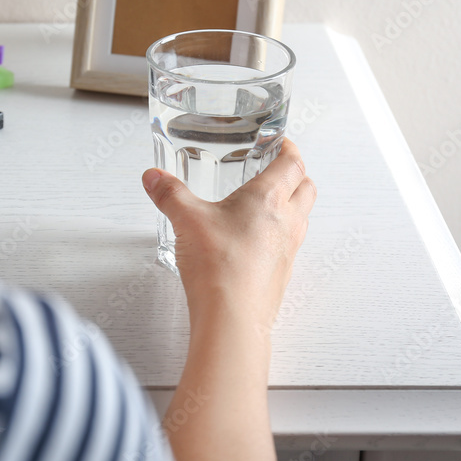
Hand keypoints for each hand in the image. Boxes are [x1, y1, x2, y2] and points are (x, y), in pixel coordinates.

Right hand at [142, 140, 315, 330]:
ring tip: (262, 204)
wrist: (231, 317)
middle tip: (276, 169)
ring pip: (301, 217)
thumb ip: (169, 194)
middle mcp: (287, 222)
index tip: (280, 143)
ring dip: (290, 205)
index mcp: (269, 199)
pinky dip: (278, 235)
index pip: (294, 164)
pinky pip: (288, 245)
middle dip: (295, 175)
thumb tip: (154, 178)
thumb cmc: (219, 267)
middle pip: (307, 188)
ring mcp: (288, 250)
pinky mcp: (281, 273)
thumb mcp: (186, 220)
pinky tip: (252, 240)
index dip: (289, 149)